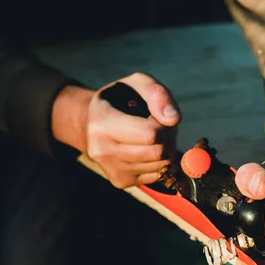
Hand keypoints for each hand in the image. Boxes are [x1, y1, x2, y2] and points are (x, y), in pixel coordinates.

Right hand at [51, 72, 180, 187]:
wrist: (91, 123)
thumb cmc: (119, 99)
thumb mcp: (136, 83)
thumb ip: (156, 93)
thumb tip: (173, 119)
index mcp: (102, 124)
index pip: (150, 134)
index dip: (163, 124)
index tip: (157, 115)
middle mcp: (102, 151)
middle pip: (158, 152)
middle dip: (168, 137)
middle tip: (160, 125)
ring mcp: (111, 170)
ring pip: (160, 165)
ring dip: (166, 149)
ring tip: (151, 135)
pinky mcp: (120, 181)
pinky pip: (156, 176)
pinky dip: (159, 162)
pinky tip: (146, 148)